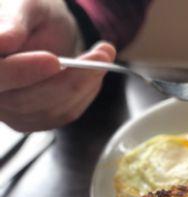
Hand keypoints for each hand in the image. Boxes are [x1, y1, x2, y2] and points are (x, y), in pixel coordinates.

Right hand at [0, 0, 115, 131]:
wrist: (43, 27)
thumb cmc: (30, 14)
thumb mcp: (25, 6)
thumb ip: (12, 22)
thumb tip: (2, 42)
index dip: (22, 72)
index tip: (54, 61)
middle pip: (23, 101)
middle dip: (68, 80)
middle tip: (100, 56)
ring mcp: (10, 110)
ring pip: (48, 111)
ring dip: (83, 85)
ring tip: (103, 55)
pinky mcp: (33, 119)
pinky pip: (63, 114)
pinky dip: (85, 93)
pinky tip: (94, 73)